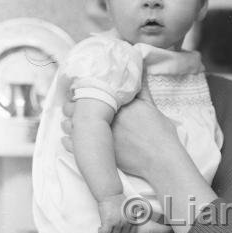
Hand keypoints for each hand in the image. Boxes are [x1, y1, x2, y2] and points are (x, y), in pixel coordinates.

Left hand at [61, 86, 179, 180]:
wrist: (162, 160)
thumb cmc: (162, 136)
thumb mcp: (153, 108)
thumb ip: (143, 91)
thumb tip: (142, 73)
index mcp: (117, 105)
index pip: (93, 92)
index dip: (85, 92)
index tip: (83, 93)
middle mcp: (105, 117)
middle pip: (79, 106)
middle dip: (75, 106)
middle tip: (74, 107)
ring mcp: (100, 135)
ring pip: (72, 125)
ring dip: (70, 123)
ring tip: (71, 123)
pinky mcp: (98, 152)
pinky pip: (73, 145)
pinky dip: (69, 141)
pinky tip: (69, 139)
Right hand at [97, 193, 135, 232]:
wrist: (111, 193)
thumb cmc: (119, 199)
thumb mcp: (130, 209)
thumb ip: (130, 218)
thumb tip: (128, 224)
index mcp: (132, 219)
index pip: (131, 232)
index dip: (124, 231)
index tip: (119, 227)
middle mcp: (126, 222)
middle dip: (115, 230)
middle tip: (110, 224)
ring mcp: (118, 222)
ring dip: (108, 230)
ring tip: (105, 223)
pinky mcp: (109, 222)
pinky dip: (101, 232)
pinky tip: (100, 227)